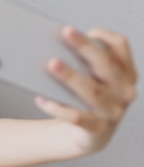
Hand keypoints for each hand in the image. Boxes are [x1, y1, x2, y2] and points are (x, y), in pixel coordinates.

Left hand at [36, 26, 137, 152]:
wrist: (91, 136)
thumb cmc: (87, 99)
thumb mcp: (92, 79)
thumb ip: (83, 64)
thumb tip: (54, 46)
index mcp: (126, 73)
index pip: (121, 47)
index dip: (106, 36)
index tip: (88, 30)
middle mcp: (124, 91)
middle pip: (105, 64)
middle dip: (84, 47)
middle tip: (66, 32)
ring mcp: (113, 111)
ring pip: (91, 90)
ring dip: (70, 76)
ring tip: (51, 64)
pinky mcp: (97, 128)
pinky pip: (76, 117)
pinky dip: (57, 107)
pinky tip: (41, 99)